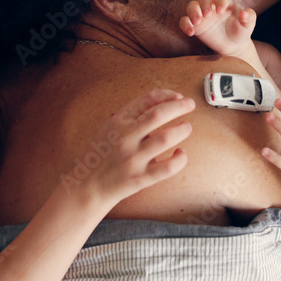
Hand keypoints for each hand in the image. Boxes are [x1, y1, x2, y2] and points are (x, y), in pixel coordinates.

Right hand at [79, 88, 193, 205]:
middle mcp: (125, 138)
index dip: (166, 95)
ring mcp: (133, 158)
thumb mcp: (110, 128)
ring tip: (186, 127)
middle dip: (179, 107)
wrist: (89, 185)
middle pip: (158, 114)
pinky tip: (180, 154)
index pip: (146, 100)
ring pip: (165, 138)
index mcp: (118, 122)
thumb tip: (165, 103)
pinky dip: (179, 159)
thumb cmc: (104, 154)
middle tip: (190, 105)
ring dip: (181, 130)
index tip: (178, 96)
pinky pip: (167, 168)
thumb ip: (132, 116)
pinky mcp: (140, 178)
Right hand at [179, 0, 255, 56]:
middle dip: (204, 4)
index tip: (220, 12)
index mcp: (226, 4)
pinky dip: (185, 24)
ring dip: (192, 12)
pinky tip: (190, 32)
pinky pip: (185, 21)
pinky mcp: (195, 26)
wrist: (232, 45)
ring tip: (197, 22)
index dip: (220, 3)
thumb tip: (244, 13)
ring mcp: (202, 16)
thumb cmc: (241, 31)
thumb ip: (249, 17)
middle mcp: (213, 7)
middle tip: (207, 14)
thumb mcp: (248, 25)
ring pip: (192, 6)